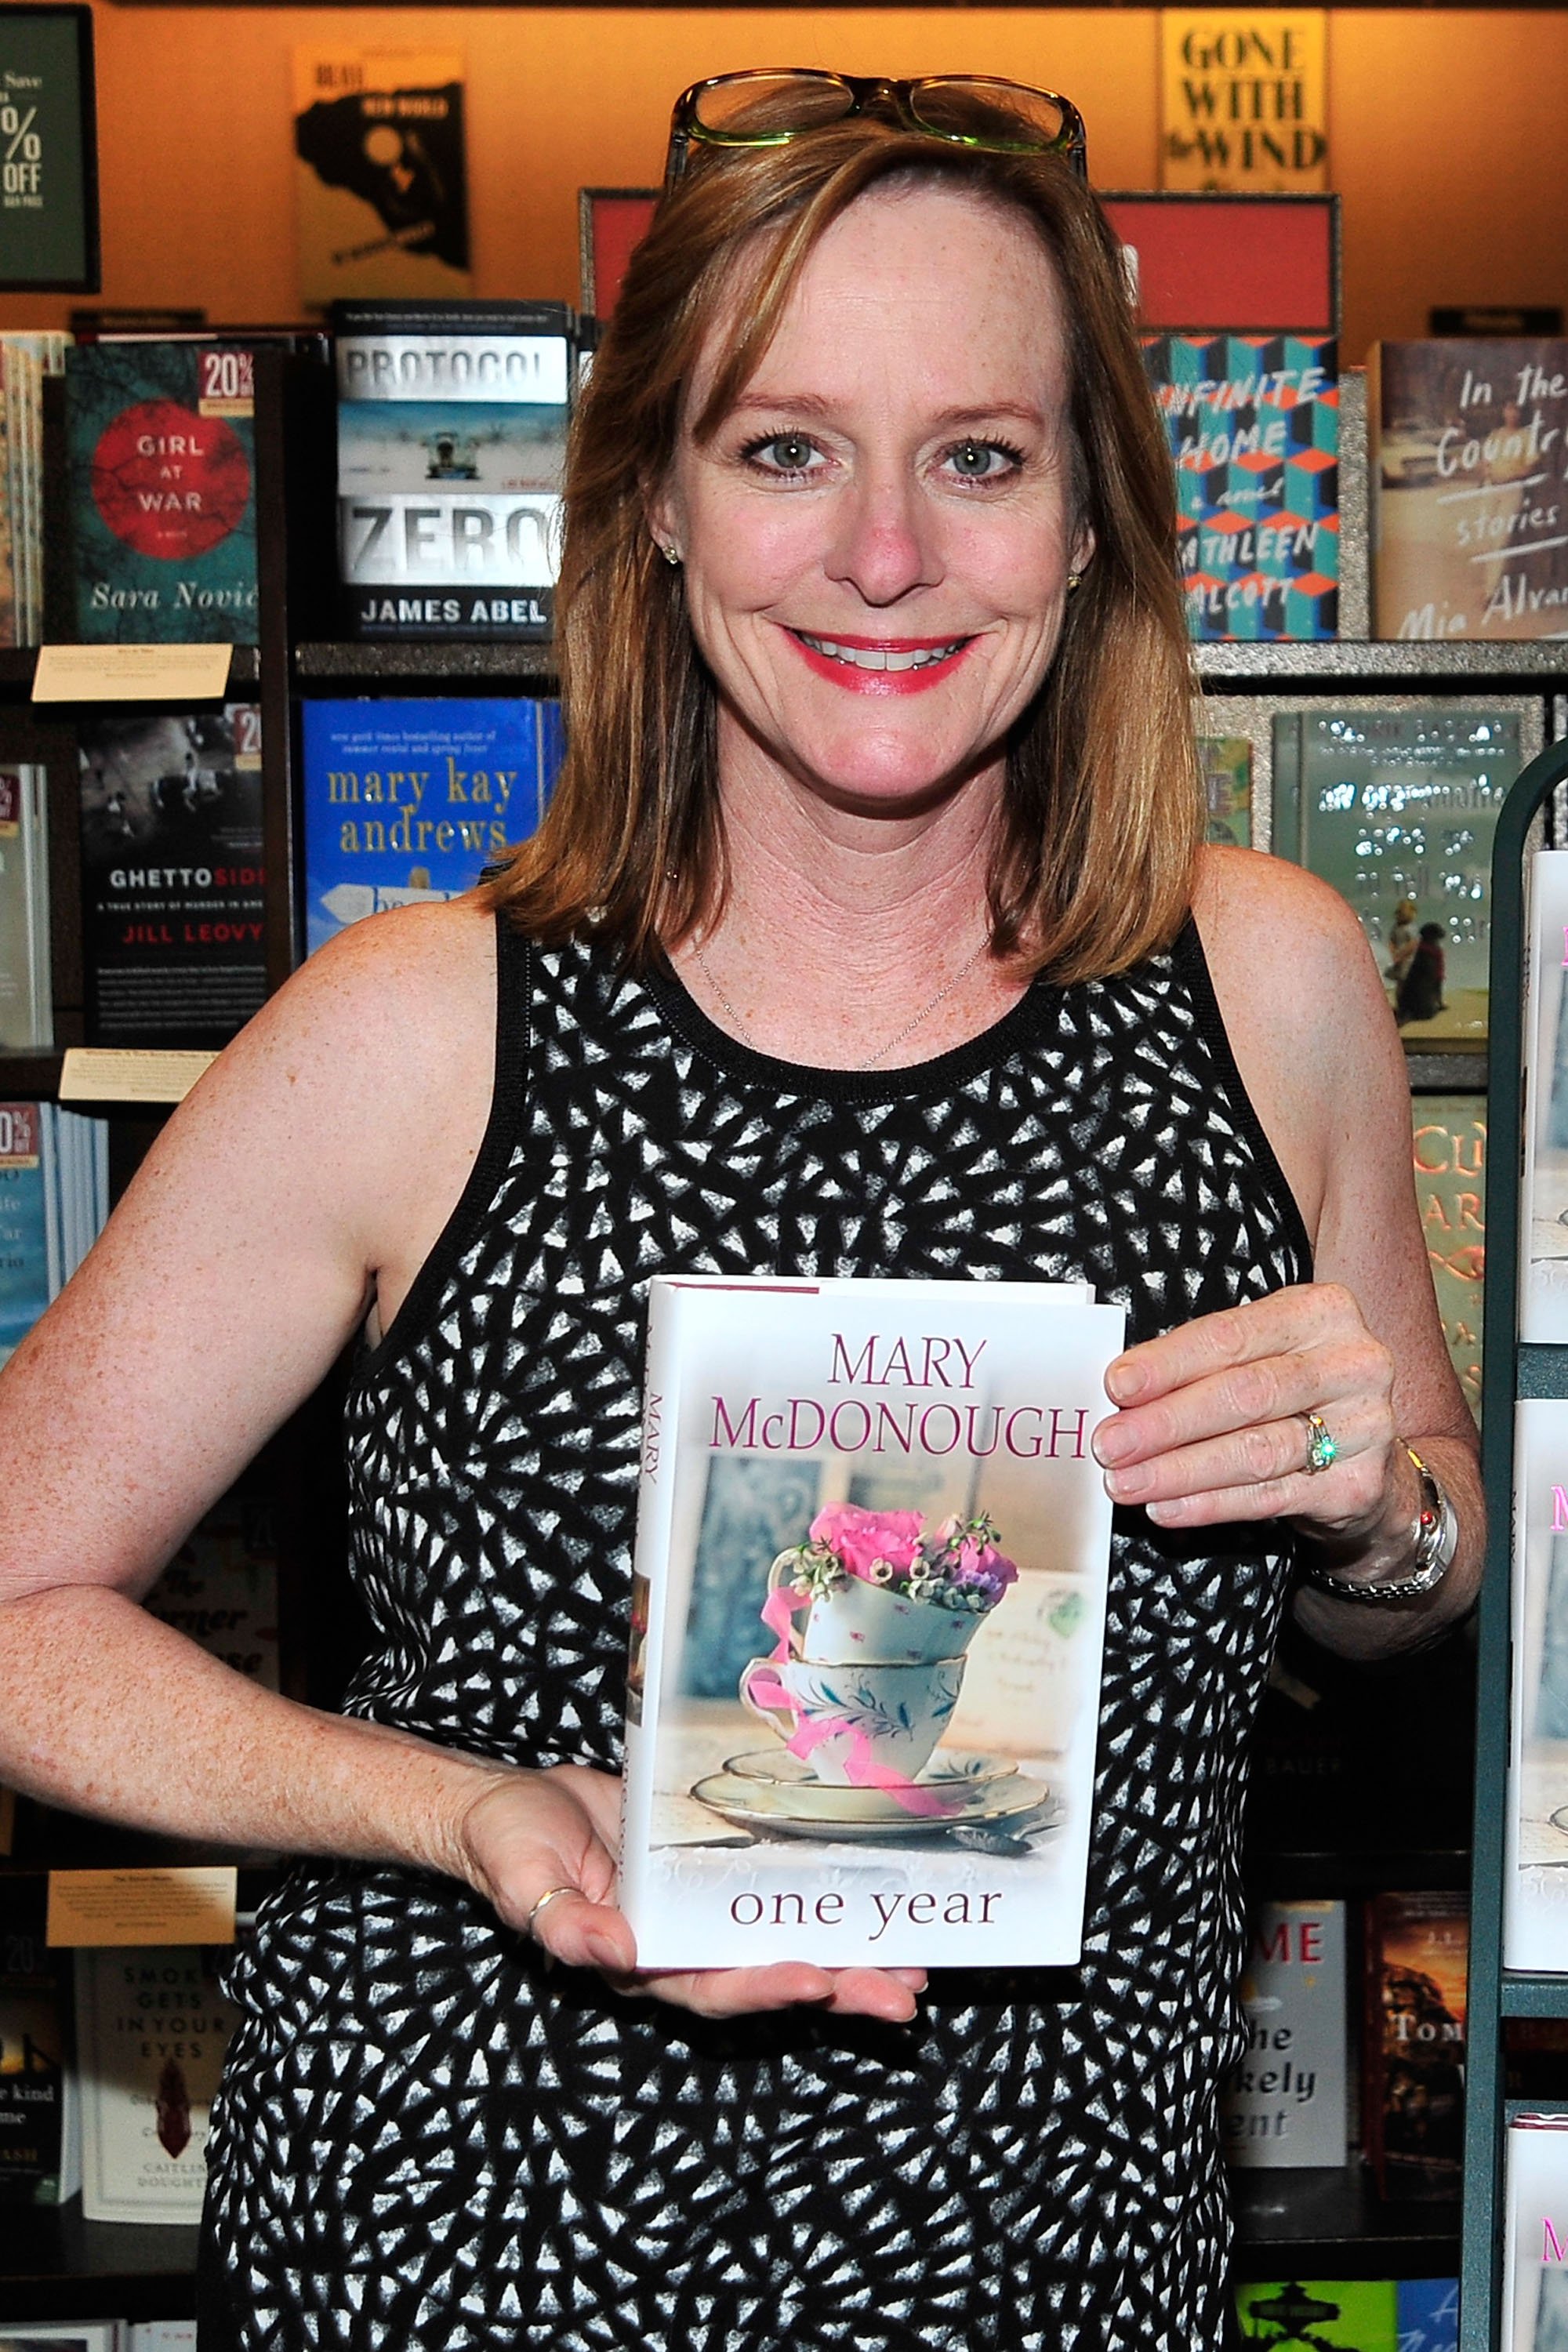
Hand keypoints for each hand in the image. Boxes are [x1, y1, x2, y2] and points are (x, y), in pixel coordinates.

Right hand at [453, 1763, 924, 2021]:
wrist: (506, 1806)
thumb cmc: (508, 1846)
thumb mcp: (524, 1881)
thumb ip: (565, 1922)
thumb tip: (614, 1950)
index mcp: (639, 1961)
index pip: (713, 1986)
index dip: (766, 1987)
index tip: (818, 1979)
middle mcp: (679, 1944)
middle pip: (766, 1973)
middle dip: (837, 1985)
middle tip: (903, 1993)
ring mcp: (698, 1907)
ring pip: (780, 1937)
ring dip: (847, 1954)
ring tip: (912, 1965)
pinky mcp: (709, 1865)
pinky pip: (769, 1888)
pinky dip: (815, 1897)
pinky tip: (867, 1897)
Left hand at [1090, 1282, 1408, 1544]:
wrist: (1366, 1458)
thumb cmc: (1294, 1394)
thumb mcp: (1260, 1355)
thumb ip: (1203, 1365)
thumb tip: (1123, 1394)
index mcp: (1320, 1312)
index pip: (1231, 1335)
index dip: (1169, 1363)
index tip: (1116, 1386)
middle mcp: (1352, 1363)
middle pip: (1244, 1394)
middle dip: (1167, 1422)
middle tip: (1111, 1444)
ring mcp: (1365, 1425)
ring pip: (1256, 1450)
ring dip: (1180, 1470)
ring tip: (1127, 1482)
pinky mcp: (1358, 1484)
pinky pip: (1271, 1496)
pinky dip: (1211, 1504)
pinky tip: (1168, 1508)